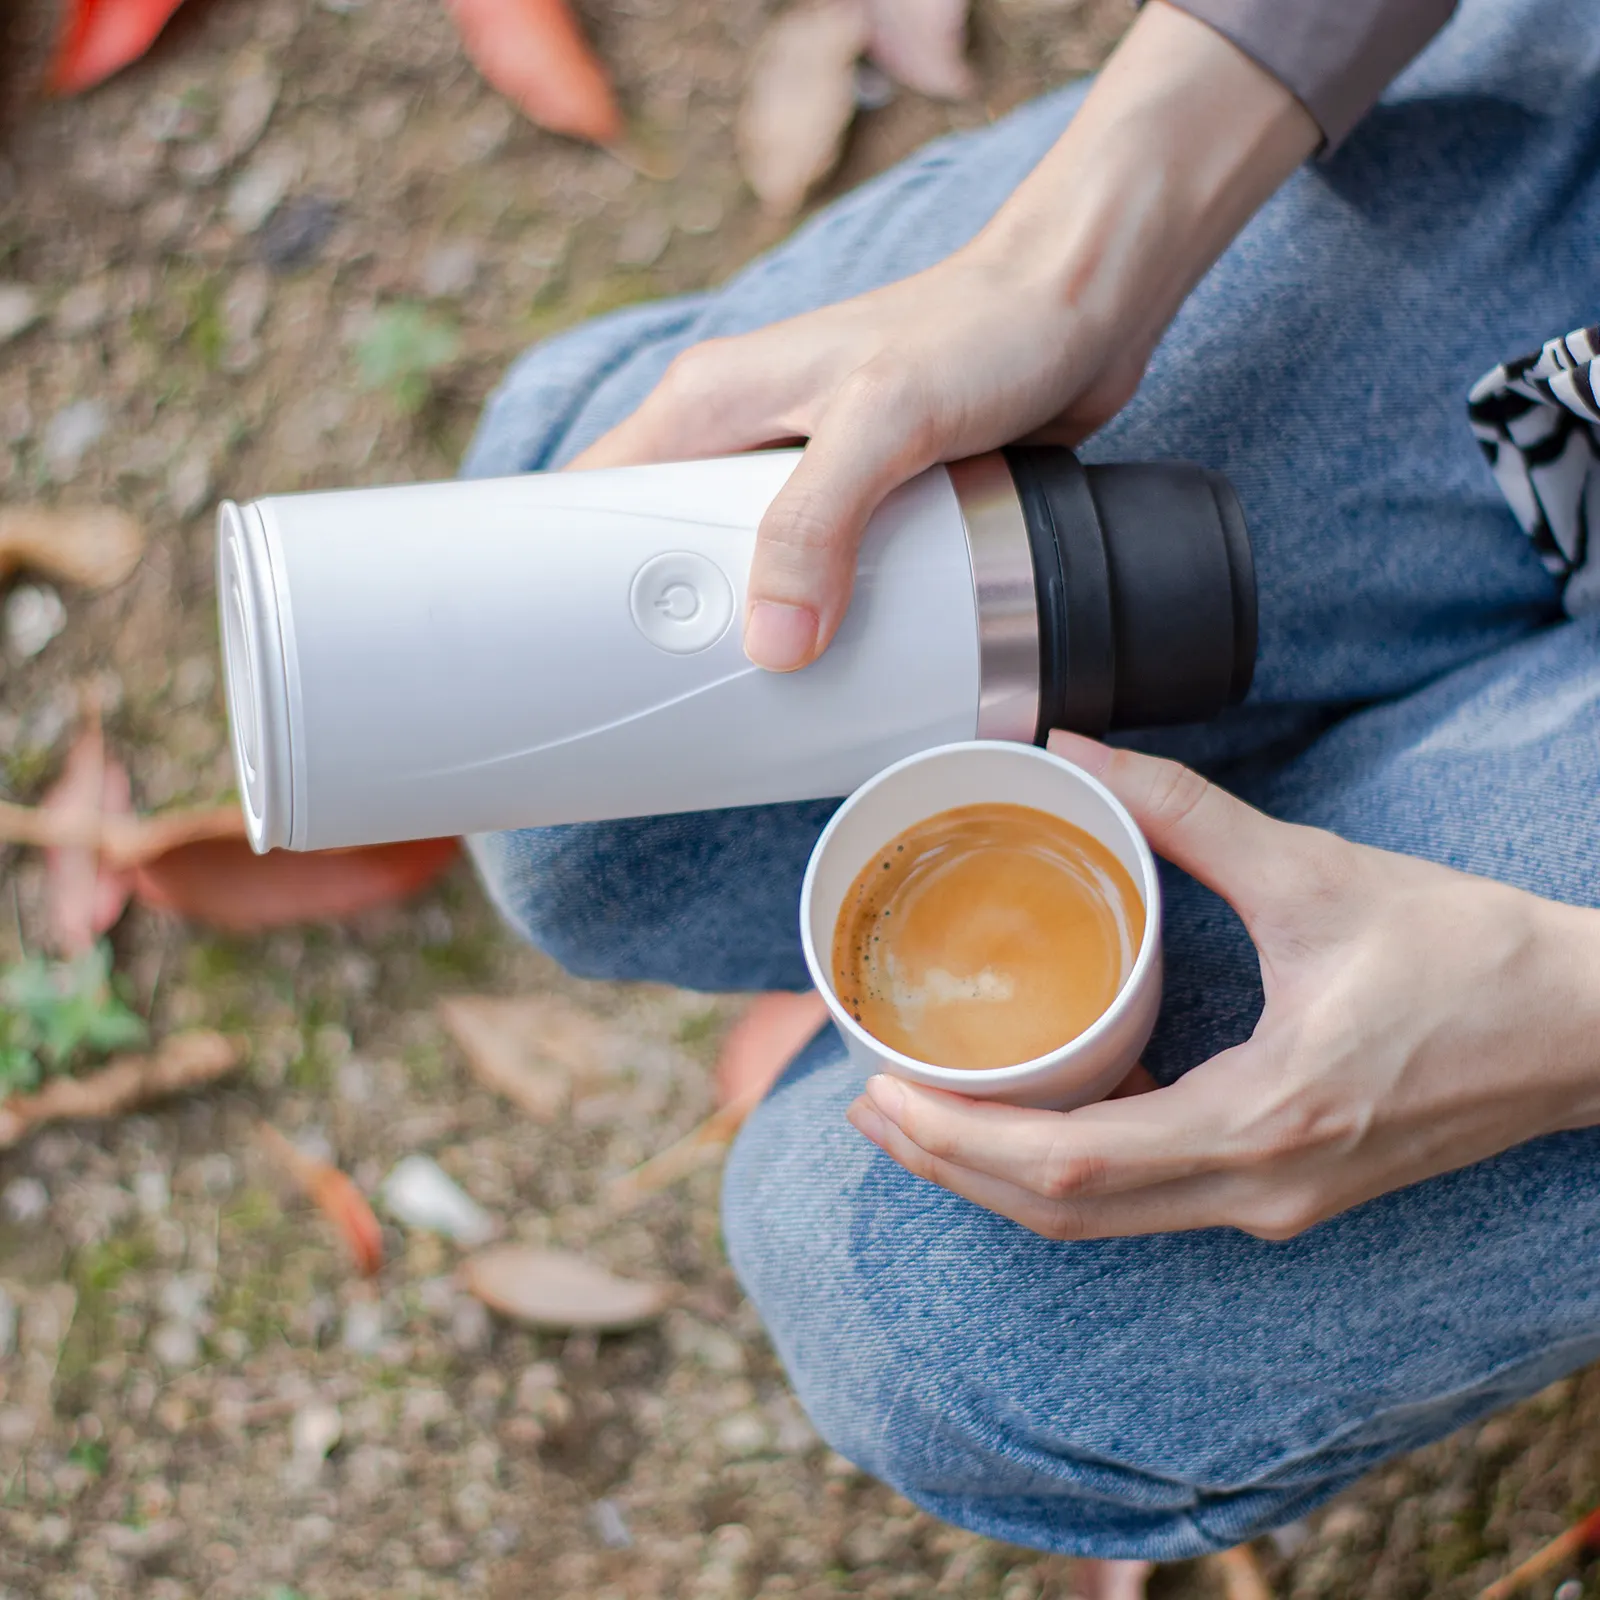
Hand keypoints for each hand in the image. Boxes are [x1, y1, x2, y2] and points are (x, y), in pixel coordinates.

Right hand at [574, 252, 1143, 669]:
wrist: (1085, 304)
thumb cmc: (983, 329)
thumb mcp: (884, 420)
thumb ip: (816, 522)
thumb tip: (772, 642)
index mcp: (711, 403)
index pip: (600, 494)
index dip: (570, 575)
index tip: (573, 658)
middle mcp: (745, 436)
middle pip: (666, 549)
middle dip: (665, 625)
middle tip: (670, 706)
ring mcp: (805, 472)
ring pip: (742, 568)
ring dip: (745, 630)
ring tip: (742, 707)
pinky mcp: (865, 499)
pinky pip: (812, 574)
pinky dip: (811, 620)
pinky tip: (825, 668)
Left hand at [845, 731, 1599, 1239]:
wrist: (1587, 1029)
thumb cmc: (1470, 957)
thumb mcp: (1316, 873)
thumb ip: (1185, 812)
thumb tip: (1075, 749)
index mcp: (1266, 1118)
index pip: (1074, 1167)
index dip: (962, 1143)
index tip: (882, 1094)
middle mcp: (1259, 1188)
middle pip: (1067, 1214)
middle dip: (952, 1168)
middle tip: (866, 1104)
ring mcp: (1273, 1205)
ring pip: (1101, 1222)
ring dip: (998, 1179)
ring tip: (917, 1117)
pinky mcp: (1285, 1192)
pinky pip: (1146, 1200)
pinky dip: (1064, 1172)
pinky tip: (1023, 1116)